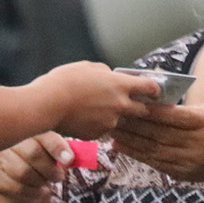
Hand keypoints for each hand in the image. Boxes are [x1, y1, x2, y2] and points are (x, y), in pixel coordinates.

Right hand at [0, 133, 74, 201]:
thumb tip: (70, 158)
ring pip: (23, 172)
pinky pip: (15, 187)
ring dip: (41, 181)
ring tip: (47, 182)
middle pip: (33, 154)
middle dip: (50, 169)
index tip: (69, 160)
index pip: (43, 134)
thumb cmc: (39, 156)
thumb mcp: (52, 148)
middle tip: (59, 176)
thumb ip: (62, 149)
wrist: (15, 173)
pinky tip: (39, 190)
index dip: (57, 147)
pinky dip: (32, 192)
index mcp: (26, 125)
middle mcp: (9, 137)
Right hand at [32, 61, 158, 139]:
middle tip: (132, 104)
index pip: (151, 88)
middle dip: (140, 107)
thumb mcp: (87, 67)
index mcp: (120, 85)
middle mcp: (120, 105)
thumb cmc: (64, 81)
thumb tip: (110, 77)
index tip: (155, 91)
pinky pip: (103, 129)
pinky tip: (84, 117)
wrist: (47, 104)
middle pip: (143, 110)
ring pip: (121, 120)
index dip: (155, 90)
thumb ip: (105, 73)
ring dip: (115, 116)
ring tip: (97, 109)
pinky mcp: (98, 135)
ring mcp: (110, 122)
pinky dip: (98, 124)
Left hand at [111, 102, 203, 182]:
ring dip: (130, 140)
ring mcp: (189, 161)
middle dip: (134, 124)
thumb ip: (184, 108)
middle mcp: (197, 144)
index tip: (131, 102)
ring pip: (153, 149)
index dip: (151, 111)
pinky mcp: (181, 173)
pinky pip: (154, 162)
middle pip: (160, 133)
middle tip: (114, 114)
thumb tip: (153, 99)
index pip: (173, 116)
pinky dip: (135, 154)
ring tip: (112, 130)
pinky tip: (120, 146)